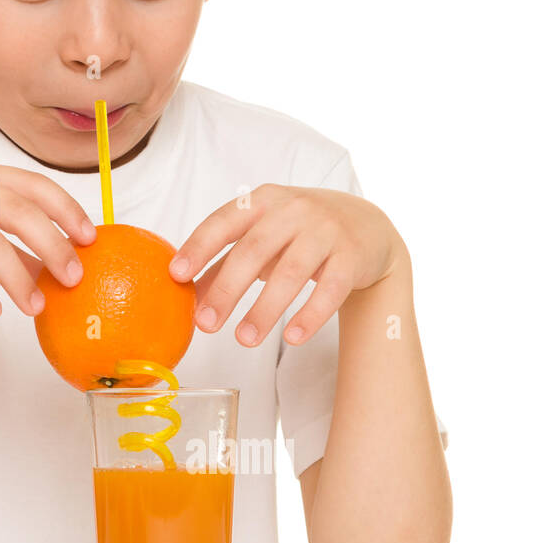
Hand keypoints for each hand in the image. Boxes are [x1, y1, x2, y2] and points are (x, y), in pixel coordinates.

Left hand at [169, 184, 407, 346]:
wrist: (366, 225)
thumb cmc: (299, 233)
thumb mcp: (260, 239)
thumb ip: (222, 263)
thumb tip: (186, 296)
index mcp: (261, 203)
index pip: (223, 222)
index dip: (199, 247)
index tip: (176, 274)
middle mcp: (292, 211)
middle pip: (254, 251)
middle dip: (227, 290)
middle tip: (206, 324)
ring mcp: (325, 231)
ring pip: (290, 273)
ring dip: (265, 309)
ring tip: (244, 339)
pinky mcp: (352, 256)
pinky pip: (330, 289)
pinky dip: (310, 315)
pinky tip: (292, 337)